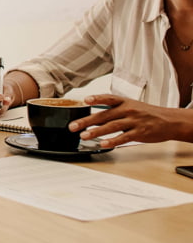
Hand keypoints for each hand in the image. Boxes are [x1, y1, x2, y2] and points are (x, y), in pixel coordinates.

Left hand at [68, 94, 192, 146]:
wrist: (169, 120)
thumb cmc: (145, 113)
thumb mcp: (130, 106)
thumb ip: (111, 111)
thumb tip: (92, 118)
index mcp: (124, 101)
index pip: (108, 98)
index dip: (97, 98)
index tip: (85, 100)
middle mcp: (128, 110)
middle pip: (104, 115)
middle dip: (87, 121)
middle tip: (73, 126)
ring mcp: (134, 121)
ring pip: (112, 126)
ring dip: (96, 131)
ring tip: (84, 136)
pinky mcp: (139, 133)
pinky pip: (124, 137)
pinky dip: (113, 141)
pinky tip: (103, 144)